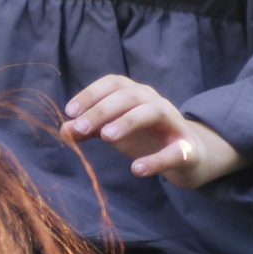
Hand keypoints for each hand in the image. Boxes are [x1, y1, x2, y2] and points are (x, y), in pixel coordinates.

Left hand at [62, 75, 244, 188]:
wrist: (189, 157)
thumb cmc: (147, 138)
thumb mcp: (115, 131)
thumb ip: (90, 129)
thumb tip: (63, 129)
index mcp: (137, 95)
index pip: (114, 83)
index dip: (91, 93)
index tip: (70, 111)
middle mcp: (156, 103)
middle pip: (130, 96)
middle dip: (103, 109)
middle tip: (81, 127)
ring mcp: (174, 124)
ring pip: (154, 112)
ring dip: (128, 121)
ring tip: (107, 137)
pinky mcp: (187, 149)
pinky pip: (174, 151)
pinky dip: (156, 160)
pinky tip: (137, 170)